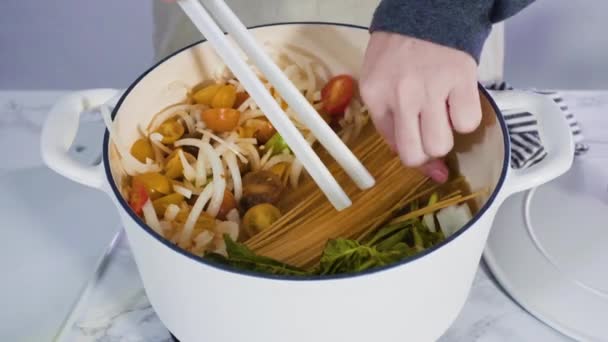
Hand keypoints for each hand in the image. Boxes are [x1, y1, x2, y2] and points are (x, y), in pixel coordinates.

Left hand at [360, 32, 481, 182]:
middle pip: (415, 153)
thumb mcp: (379, 81)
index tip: (423, 158)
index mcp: (375, 95)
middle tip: (431, 136)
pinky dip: (466, 119)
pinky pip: (467, 123)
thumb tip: (419, 159)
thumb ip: (389, 117)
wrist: (427, 12)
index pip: (392, 144)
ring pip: (440, 144)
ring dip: (446, 137)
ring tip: (444, 116)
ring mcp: (431, 88)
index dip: (410, 154)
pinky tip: (458, 102)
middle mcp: (400, 95)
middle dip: (426, 153)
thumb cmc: (400, 50)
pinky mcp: (460, 80)